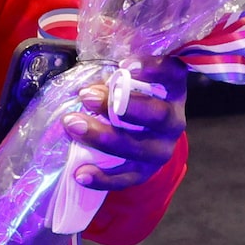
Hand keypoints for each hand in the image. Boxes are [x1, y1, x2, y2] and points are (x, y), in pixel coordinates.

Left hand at [62, 59, 186, 192]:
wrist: (143, 135)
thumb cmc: (131, 96)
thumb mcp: (128, 80)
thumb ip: (114, 78)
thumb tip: (87, 88)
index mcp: (173, 90)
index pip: (172, 74)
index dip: (152, 68)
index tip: (124, 65)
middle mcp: (173, 121)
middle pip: (156, 114)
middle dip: (122, 106)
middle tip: (87, 96)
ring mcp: (161, 149)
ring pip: (137, 147)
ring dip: (101, 136)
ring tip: (72, 124)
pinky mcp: (146, 172)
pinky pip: (126, 178)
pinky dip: (102, 178)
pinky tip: (80, 173)